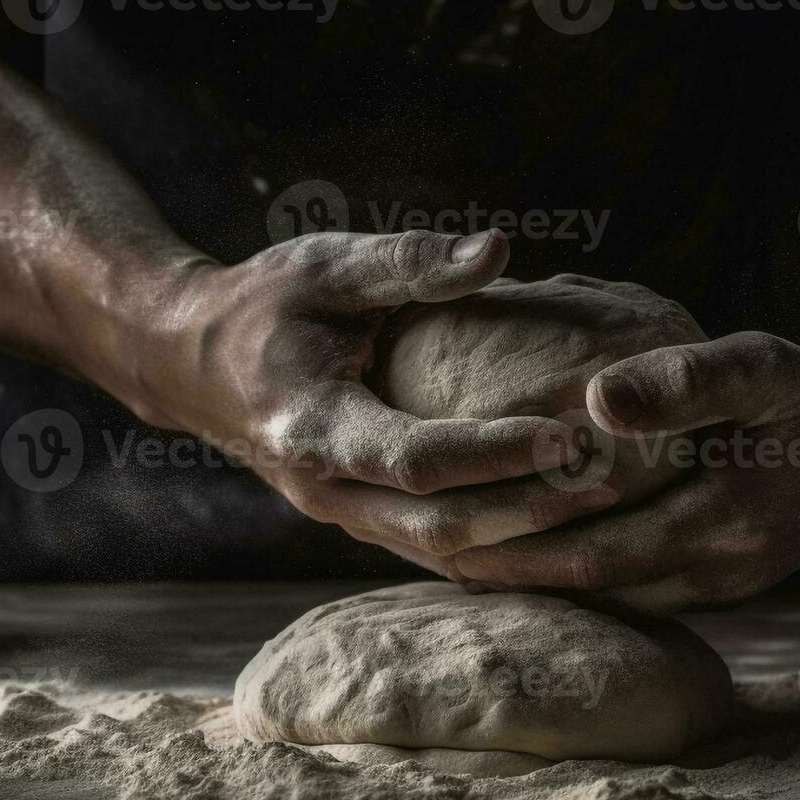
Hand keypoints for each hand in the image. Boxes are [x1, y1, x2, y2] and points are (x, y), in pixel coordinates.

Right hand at [119, 229, 609, 555]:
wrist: (189, 363)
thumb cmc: (263, 301)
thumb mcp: (325, 264)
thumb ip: (410, 262)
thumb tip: (498, 248)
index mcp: (314, 426)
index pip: (417, 458)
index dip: (496, 452)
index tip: (571, 433)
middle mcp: (325, 489)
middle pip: (438, 527)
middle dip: (528, 510)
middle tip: (611, 484)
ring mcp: (341, 516)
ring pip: (441, 552)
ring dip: (523, 537)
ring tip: (606, 507)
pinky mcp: (360, 521)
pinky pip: (435, 549)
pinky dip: (499, 544)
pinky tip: (565, 528)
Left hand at [445, 331, 799, 613]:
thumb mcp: (761, 367)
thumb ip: (684, 382)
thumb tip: (596, 400)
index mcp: (719, 526)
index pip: (589, 554)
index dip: (510, 550)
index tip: (434, 533)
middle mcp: (715, 575)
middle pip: (585, 586)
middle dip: (502, 573)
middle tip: (419, 551)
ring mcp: (718, 588)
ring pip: (605, 597)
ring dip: (533, 582)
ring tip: (450, 555)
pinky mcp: (718, 584)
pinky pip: (631, 589)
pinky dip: (574, 576)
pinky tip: (523, 552)